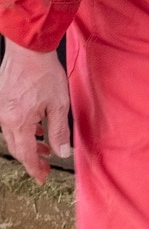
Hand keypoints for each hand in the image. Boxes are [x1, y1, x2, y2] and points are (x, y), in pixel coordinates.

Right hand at [0, 39, 70, 183]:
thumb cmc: (45, 74)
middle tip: (45, 167)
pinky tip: (36, 127)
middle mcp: (5, 118)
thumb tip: (62, 152)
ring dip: (29, 144)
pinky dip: (23, 130)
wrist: (28, 51)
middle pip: (17, 147)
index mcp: (18, 122)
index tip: (42, 177)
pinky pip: (10, 122)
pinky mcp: (2, 100)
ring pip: (13, 135)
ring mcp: (1, 109)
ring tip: (45, 147)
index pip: (26, 154)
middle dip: (31, 160)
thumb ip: (59, 131)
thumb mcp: (59, 105)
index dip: (35, 168)